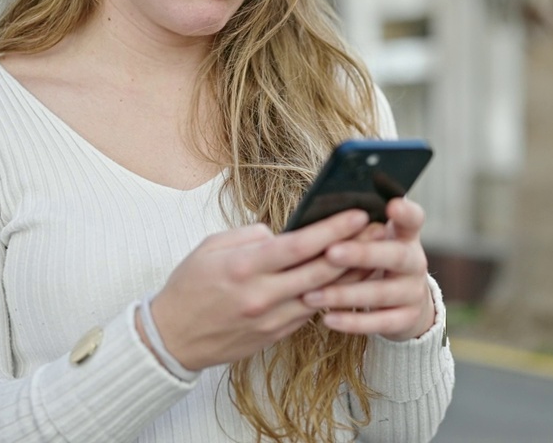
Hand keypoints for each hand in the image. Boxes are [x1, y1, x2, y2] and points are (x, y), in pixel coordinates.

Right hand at [146, 209, 369, 370]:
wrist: (172, 338)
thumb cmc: (189, 285)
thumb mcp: (211, 247)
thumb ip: (251, 236)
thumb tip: (283, 233)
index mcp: (244, 267)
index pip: (299, 246)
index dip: (332, 229)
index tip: (358, 214)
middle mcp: (261, 295)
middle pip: (320, 271)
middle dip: (354, 249)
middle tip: (380, 231)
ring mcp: (271, 319)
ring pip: (323, 296)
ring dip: (351, 275)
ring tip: (375, 254)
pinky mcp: (275, 335)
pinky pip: (310, 313)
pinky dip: (332, 296)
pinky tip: (348, 282)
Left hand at [303, 198, 435, 341]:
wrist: (407, 302)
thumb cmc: (378, 261)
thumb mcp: (378, 240)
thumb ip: (360, 228)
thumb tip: (322, 216)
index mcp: (406, 236)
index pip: (413, 219)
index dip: (405, 212)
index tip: (392, 204)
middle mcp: (415, 262)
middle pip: (396, 256)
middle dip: (363, 254)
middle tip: (331, 252)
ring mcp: (413, 292)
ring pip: (381, 293)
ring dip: (344, 294)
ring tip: (311, 295)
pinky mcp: (407, 320)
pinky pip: (379, 323)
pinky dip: (352, 322)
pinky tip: (328, 319)